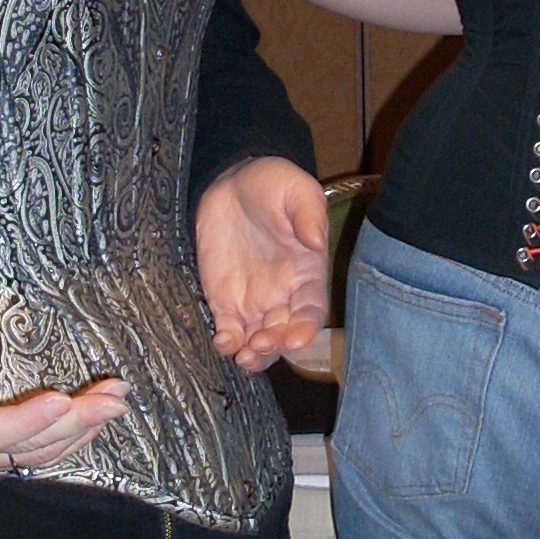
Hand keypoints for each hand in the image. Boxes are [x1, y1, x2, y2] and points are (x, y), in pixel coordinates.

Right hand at [0, 283, 128, 473]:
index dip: (23, 422)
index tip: (61, 399)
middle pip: (22, 445)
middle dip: (72, 422)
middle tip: (111, 399)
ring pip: (37, 451)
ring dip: (81, 429)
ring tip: (114, 401)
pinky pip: (39, 451)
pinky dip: (73, 435)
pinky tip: (97, 419)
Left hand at [195, 157, 329, 372]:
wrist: (231, 182)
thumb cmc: (272, 184)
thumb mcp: (295, 188)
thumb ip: (308, 213)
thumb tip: (316, 241)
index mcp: (306, 273)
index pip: (311, 309)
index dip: (306, 327)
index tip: (295, 338)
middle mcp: (283, 294)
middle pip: (284, 333)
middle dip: (275, 346)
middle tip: (261, 345)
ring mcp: (253, 300)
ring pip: (258, 341)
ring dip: (254, 355)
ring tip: (243, 356)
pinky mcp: (225, 300)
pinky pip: (229, 331)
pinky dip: (228, 344)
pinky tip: (223, 343)